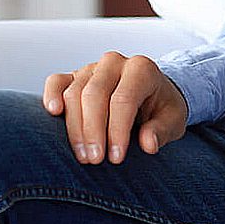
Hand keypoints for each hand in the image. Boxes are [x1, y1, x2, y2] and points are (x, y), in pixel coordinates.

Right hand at [43, 52, 188, 164]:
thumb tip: (148, 143)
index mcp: (142, 69)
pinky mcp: (73, 76)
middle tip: (95, 160)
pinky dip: (51, 95)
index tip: (116, 158)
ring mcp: (92, 68)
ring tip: (83, 155)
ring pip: (74, 93)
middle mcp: (115, 63)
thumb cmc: (161, 108)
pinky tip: (53, 113)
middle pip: (94, 95)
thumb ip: (162, 130)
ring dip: (74, 127)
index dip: (117, 130)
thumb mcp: (173, 119)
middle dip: (93, 131)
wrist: (152, 94)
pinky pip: (56, 81)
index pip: (123, 99)